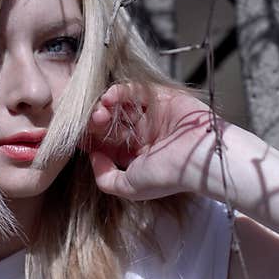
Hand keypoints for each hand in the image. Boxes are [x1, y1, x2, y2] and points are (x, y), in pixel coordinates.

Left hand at [84, 83, 223, 200]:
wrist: (200, 158)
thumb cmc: (166, 175)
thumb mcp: (129, 187)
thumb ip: (106, 177)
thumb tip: (93, 157)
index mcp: (137, 154)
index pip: (108, 142)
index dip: (92, 138)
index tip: (78, 136)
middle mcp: (144, 134)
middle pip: (112, 121)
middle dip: (97, 121)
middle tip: (92, 121)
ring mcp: (152, 115)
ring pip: (121, 105)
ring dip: (106, 106)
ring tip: (101, 111)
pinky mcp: (162, 98)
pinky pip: (135, 90)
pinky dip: (119, 91)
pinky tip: (110, 98)